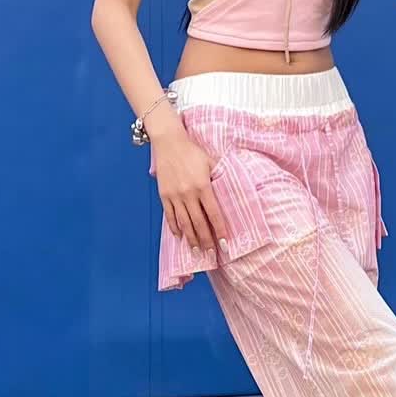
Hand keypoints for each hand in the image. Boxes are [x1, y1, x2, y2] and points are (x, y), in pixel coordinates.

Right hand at [152, 131, 228, 252]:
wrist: (169, 142)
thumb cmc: (192, 152)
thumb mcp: (211, 162)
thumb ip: (220, 177)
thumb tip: (231, 191)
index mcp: (203, 186)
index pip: (213, 214)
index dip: (219, 231)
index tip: (225, 244)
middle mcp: (188, 194)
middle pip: (198, 223)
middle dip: (206, 240)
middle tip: (211, 254)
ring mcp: (175, 196)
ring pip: (184, 222)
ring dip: (191, 239)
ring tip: (196, 251)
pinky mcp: (164, 195)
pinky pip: (170, 215)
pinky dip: (174, 227)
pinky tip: (180, 236)